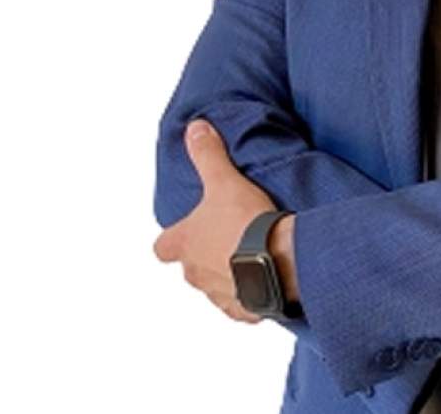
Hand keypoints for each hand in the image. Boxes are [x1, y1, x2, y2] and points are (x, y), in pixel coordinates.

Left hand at [152, 119, 276, 323]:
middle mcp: (196, 274)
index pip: (162, 247)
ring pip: (216, 288)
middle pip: (190, 269)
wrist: (277, 260)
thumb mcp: (224, 181)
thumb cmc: (245, 223)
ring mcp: (218, 295)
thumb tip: (194, 129)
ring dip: (229, 275)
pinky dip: (251, 294)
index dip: (172, 238)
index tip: (186, 230)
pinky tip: (267, 279)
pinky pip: (243, 305)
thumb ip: (208, 156)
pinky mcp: (244, 310)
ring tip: (253, 257)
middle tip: (229, 239)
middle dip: (206, 256)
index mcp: (185, 245)